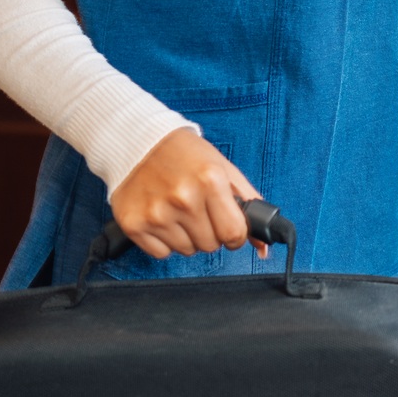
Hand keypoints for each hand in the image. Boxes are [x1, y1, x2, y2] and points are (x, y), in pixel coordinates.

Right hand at [109, 128, 262, 259]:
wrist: (140, 143)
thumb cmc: (186, 155)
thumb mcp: (225, 170)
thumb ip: (250, 204)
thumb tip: (263, 246)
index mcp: (210, 181)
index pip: (234, 233)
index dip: (235, 234)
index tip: (229, 226)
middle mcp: (183, 199)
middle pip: (211, 245)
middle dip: (211, 232)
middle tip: (200, 210)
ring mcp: (156, 213)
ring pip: (187, 250)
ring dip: (188, 236)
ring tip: (179, 210)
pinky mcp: (134, 224)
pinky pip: (162, 253)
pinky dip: (165, 241)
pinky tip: (162, 217)